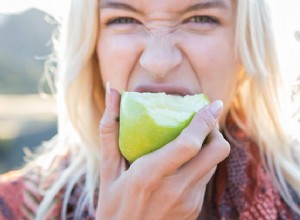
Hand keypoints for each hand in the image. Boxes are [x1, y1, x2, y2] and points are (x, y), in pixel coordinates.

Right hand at [96, 87, 229, 219]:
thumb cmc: (112, 203)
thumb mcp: (107, 167)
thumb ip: (110, 127)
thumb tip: (112, 90)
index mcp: (150, 175)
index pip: (189, 143)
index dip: (205, 120)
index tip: (213, 104)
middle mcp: (175, 189)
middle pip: (216, 152)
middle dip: (216, 131)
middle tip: (203, 121)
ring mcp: (189, 202)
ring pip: (214, 164)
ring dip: (209, 147)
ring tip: (194, 138)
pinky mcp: (195, 210)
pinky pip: (205, 179)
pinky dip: (201, 164)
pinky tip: (185, 162)